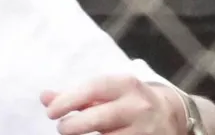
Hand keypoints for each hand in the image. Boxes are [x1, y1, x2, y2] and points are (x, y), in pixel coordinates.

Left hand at [41, 74, 184, 134]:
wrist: (170, 115)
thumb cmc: (129, 101)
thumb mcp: (108, 92)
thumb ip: (77, 95)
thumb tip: (45, 97)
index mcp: (126, 85)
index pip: (93, 88)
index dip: (69, 100)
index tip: (51, 112)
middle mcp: (137, 107)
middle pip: (98, 118)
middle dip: (73, 127)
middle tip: (64, 129)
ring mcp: (143, 131)